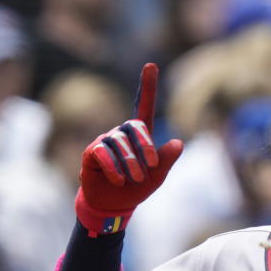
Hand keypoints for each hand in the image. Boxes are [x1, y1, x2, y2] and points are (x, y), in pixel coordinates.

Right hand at [76, 62, 183, 235]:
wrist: (113, 206)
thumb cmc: (137, 188)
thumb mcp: (157, 176)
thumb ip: (166, 159)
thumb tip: (179, 143)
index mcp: (140, 135)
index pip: (143, 106)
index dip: (147, 86)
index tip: (150, 65)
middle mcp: (121, 133)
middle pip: (134, 125)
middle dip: (145, 145)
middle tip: (152, 167)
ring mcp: (105, 141)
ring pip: (119, 141)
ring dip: (130, 162)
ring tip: (135, 179)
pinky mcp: (91, 153)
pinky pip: (102, 152)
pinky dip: (113, 167)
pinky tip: (118, 180)